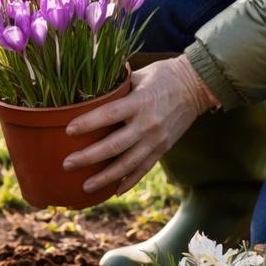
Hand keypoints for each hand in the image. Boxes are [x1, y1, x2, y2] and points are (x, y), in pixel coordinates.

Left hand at [61, 56, 218, 195]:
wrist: (198, 86)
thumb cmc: (163, 76)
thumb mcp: (139, 75)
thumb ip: (116, 86)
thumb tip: (87, 88)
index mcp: (140, 102)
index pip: (109, 114)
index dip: (88, 123)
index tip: (68, 131)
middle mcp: (148, 124)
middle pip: (115, 146)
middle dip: (89, 157)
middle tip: (67, 164)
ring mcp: (157, 140)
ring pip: (128, 164)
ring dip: (105, 177)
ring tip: (85, 186)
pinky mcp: (163, 149)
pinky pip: (143, 169)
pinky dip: (128, 181)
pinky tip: (113, 190)